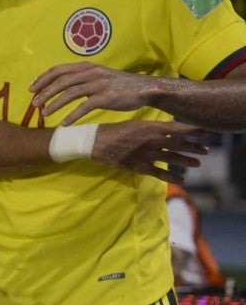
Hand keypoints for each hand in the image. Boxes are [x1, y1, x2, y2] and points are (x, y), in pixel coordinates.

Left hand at [30, 62, 155, 124]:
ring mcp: (99, 84)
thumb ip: (80, 78)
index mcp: (86, 66)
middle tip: (34, 104)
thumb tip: (59, 86)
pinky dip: (72, 115)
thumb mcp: (97, 75)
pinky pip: (85, 107)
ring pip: (70, 93)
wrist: (144, 88)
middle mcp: (90, 72)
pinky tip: (64, 123)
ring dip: (55, 104)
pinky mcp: (107, 97)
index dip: (43, 78)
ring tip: (44, 113)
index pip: (58, 69)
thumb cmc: (118, 84)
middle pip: (61, 81)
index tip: (32, 89)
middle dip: (45, 92)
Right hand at [92, 121, 208, 181]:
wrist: (98, 142)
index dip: (194, 131)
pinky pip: (161, 174)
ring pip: (173, 159)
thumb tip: (168, 129)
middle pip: (180, 145)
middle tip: (206, 150)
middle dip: (195, 148)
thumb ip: (152, 127)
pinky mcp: (141, 167)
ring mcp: (148, 155)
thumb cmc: (116, 130)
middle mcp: (153, 141)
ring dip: (187, 161)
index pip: (179, 129)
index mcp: (152, 128)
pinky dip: (173, 178)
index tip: (206, 133)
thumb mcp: (136, 124)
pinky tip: (182, 180)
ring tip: (197, 163)